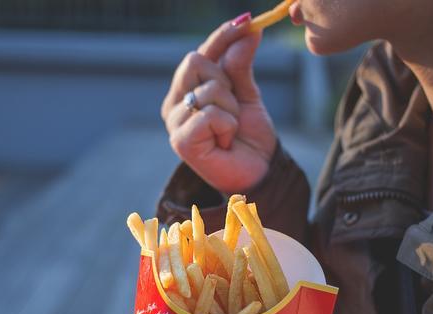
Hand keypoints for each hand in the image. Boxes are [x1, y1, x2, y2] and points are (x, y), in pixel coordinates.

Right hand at [161, 15, 277, 193]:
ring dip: (231, 109)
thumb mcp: (248, 94)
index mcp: (186, 90)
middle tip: (234, 108)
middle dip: (226, 81)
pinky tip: (225, 142)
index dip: (221, 36)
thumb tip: (248, 29)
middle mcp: (174, 104)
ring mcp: (174, 123)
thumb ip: (241, 64)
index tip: (247, 21)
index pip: (199, 53)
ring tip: (231, 131)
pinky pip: (210, 114)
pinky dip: (227, 125)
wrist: (258, 173)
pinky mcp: (181, 142)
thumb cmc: (249, 138)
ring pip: (208, 89)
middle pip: (195, 61)